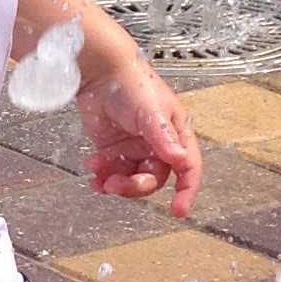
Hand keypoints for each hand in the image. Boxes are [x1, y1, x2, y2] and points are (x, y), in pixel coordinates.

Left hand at [78, 55, 199, 218]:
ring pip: (131, 180)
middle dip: (135, 187)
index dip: (186, 190)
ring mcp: (134, 149)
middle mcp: (158, 146)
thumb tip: (181, 161)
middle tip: (115, 184)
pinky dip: (102, 177)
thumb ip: (164, 137)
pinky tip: (91, 169)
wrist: (100, 71)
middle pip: (153, 179)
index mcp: (176, 136)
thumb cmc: (133, 83)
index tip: (178, 210)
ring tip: (99, 178)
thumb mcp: (151, 111)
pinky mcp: (113, 150)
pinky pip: (112, 173)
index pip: (188, 168)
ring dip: (115, 184)